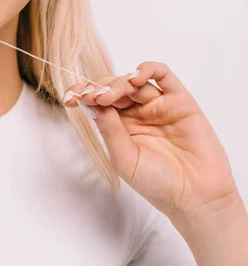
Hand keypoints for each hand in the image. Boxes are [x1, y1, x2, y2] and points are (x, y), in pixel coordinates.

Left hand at [62, 61, 238, 221]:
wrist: (195, 196)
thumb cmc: (157, 183)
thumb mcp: (124, 158)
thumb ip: (109, 130)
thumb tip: (89, 103)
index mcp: (119, 127)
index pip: (96, 103)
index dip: (82, 95)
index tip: (69, 97)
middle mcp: (136, 113)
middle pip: (113, 88)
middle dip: (99, 88)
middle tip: (91, 97)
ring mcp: (158, 105)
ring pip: (133, 81)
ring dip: (118, 82)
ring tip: (108, 94)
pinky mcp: (180, 101)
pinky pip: (164, 76)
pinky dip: (148, 69)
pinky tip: (135, 76)